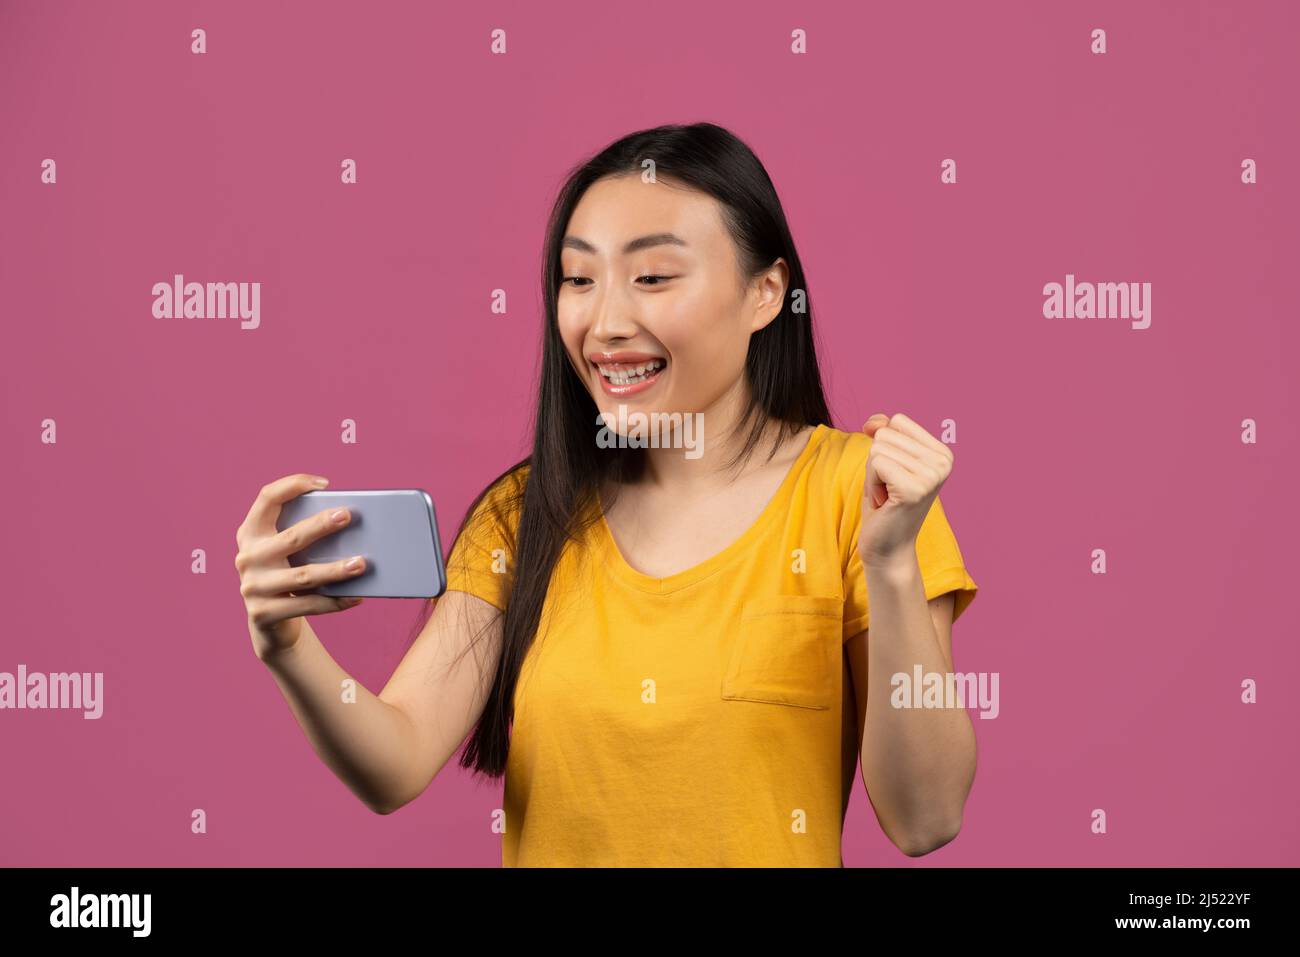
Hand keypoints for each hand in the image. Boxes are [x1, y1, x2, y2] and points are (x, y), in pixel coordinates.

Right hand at [235, 473, 367, 661]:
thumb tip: (348, 526)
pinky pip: (307, 605)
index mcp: (251, 532)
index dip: (293, 485)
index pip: (267, 498)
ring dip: (335, 570)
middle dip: (321, 525)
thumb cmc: (288, 574)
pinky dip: (335, 601)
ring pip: (303, 576)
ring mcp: (252, 587)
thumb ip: (304, 536)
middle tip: (347, 516)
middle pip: (291, 537)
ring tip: (361, 564)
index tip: (324, 484)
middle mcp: (247, 557)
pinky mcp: (262, 613)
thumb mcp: (288, 552)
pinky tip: (357, 596)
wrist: (269, 622)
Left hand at [858, 412, 953, 566]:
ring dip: (873, 475)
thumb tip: (874, 422)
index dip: (884, 446)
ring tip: (887, 496)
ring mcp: (932, 475)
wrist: (887, 547)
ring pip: (877, 449)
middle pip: (885, 435)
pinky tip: (884, 502)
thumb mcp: (885, 459)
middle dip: (876, 463)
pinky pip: (875, 463)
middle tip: (889, 489)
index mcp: (942, 452)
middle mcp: (943, 462)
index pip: (897, 421)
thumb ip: (883, 431)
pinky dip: (871, 484)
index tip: (893, 474)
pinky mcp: (915, 488)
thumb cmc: (884, 503)